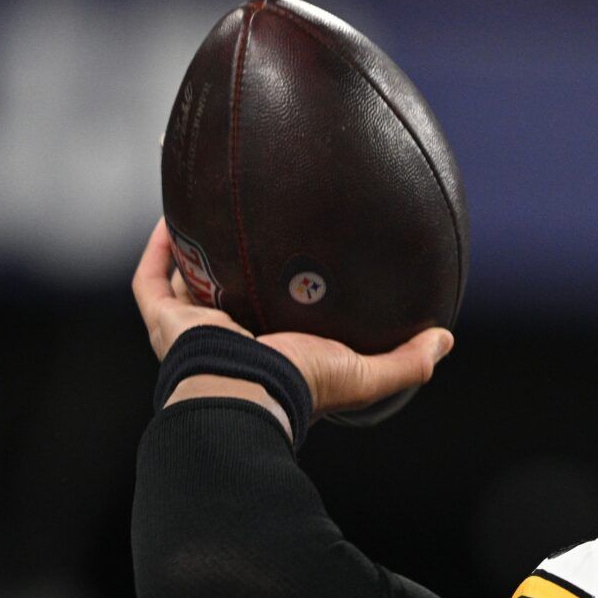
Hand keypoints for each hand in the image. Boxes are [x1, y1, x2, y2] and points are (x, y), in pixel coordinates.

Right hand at [130, 217, 451, 418]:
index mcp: (270, 355)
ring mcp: (191, 331)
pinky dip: (160, 248)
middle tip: (246, 226)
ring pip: (184, 282)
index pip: (272, 320)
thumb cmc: (300, 387)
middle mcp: (228, 341)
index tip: (298, 263)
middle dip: (231, 264)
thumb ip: (406, 361)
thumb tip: (444, 340)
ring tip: (204, 208)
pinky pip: (152, 280)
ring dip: (191, 249)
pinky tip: (174, 214)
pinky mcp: (165, 320)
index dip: (281, 295)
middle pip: (225, 295)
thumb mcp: (365, 374)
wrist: (249, 389)